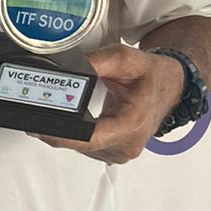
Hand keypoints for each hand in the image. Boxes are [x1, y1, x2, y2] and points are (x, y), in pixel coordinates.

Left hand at [31, 44, 183, 164]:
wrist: (173, 85)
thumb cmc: (153, 75)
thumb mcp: (125, 58)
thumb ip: (95, 62)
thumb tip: (66, 68)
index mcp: (131, 126)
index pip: (87, 139)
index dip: (59, 133)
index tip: (38, 124)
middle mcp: (127, 145)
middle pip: (79, 143)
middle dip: (56, 127)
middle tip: (39, 105)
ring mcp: (121, 152)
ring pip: (80, 147)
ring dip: (66, 130)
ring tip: (62, 106)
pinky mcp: (115, 152)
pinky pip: (86, 146)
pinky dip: (77, 133)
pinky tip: (76, 117)